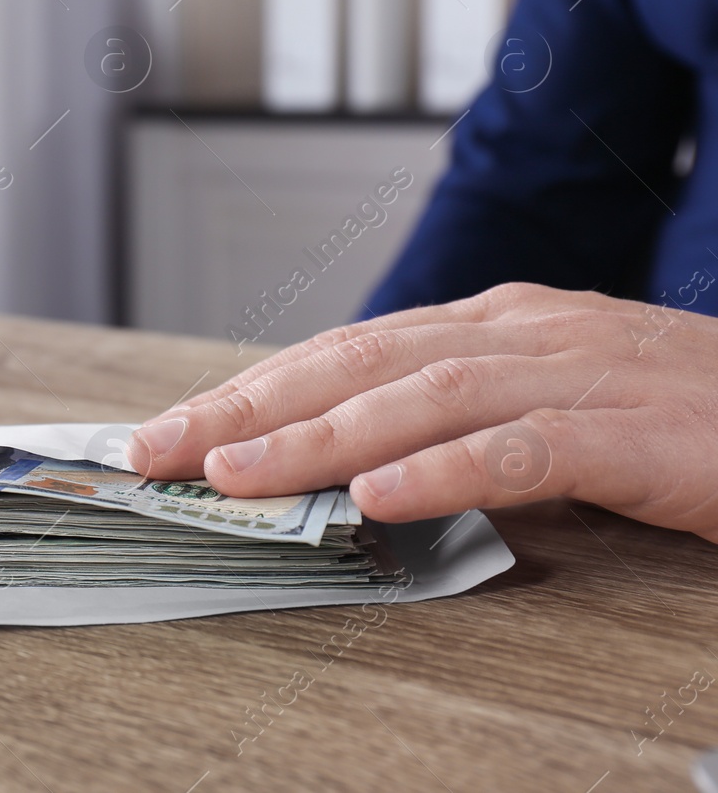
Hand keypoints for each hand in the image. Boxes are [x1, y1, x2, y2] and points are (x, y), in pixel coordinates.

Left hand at [128, 283, 717, 542]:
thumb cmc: (680, 416)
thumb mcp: (548, 406)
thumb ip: (456, 421)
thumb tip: (350, 462)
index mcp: (493, 325)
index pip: (343, 351)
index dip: (249, 387)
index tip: (171, 428)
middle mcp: (521, 333)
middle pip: (356, 361)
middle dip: (247, 406)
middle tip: (158, 449)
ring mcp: (578, 374)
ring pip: (421, 397)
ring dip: (319, 438)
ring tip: (239, 476)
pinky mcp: (635, 432)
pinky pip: (525, 449)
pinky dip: (445, 471)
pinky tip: (380, 497)